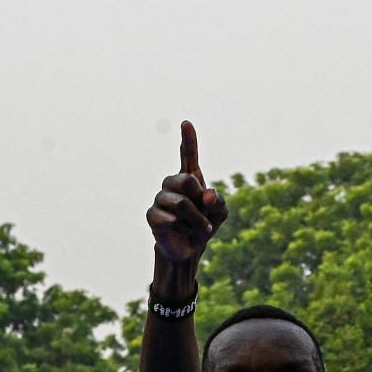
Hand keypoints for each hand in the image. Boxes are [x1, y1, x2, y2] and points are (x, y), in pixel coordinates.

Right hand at [148, 121, 227, 264]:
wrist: (189, 249)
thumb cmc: (204, 225)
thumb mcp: (220, 213)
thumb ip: (218, 201)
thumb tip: (208, 195)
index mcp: (190, 178)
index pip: (188, 155)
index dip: (188, 139)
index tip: (186, 123)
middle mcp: (172, 183)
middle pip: (187, 180)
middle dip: (200, 202)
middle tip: (205, 215)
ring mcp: (160, 198)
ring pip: (181, 204)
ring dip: (196, 221)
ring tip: (198, 229)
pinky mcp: (152, 214)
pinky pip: (171, 220)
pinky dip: (183, 230)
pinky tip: (181, 232)